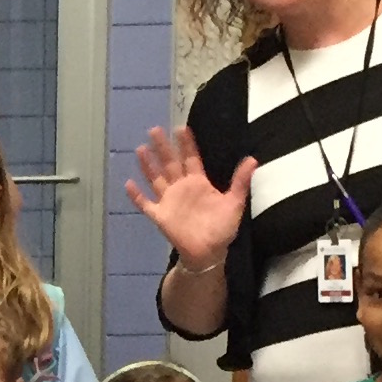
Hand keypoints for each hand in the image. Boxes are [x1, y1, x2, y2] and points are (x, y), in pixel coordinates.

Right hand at [123, 126, 252, 270]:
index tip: (181, 128)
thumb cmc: (222, 228)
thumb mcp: (234, 203)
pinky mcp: (160, 215)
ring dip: (148, 165)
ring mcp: (169, 201)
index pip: (191, 158)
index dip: (186, 144)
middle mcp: (181, 188)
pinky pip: (145, 204)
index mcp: (198, 183)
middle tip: (155, 130)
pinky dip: (136, 196)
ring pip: (156, 179)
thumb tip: (253, 159)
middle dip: (163, 147)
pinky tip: (128, 184)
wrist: (210, 253)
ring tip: (140, 149)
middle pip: (170, 163)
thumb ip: (240, 181)